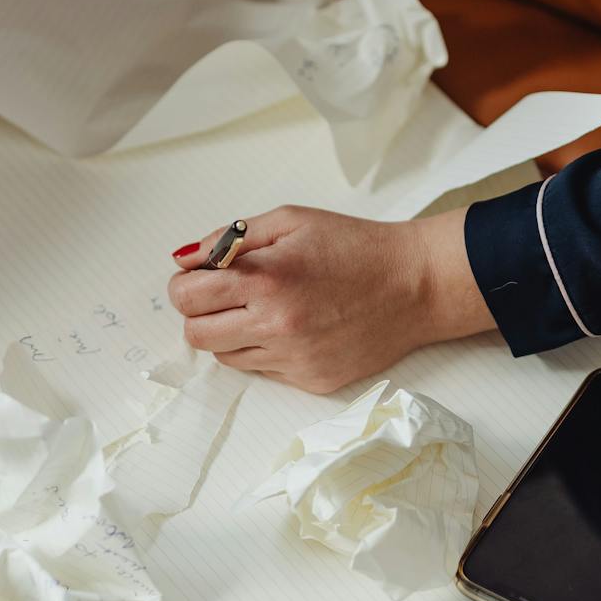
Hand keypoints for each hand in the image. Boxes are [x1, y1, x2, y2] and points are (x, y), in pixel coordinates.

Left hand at [166, 206, 495, 392]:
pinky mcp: (311, 381)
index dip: (185, 284)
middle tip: (223, 296)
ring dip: (231, 334)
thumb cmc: (355, 246)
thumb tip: (185, 259)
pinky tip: (294, 327)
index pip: (188, 297)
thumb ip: (231, 238)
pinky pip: (263, 371)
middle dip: (200, 313)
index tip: (199, 277)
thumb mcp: (292, 220)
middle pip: (197, 335)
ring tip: (264, 309)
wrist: (416, 285)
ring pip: (226, 357)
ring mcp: (294, 359)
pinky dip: (265, 350)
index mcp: (267, 280)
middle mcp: (276, 325)